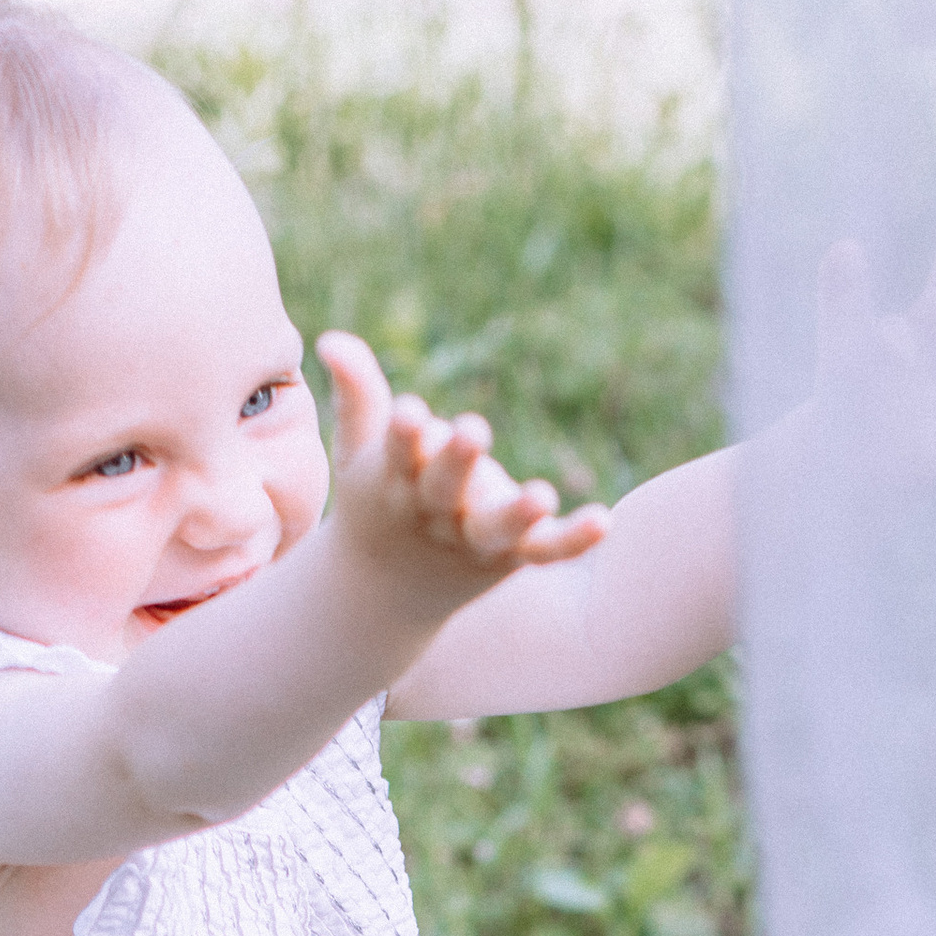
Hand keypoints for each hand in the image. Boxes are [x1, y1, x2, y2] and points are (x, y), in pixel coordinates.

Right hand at [315, 330, 609, 608]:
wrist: (385, 596)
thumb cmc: (377, 503)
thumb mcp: (359, 451)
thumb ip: (357, 393)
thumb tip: (331, 340)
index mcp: (396, 483)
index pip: (397, 454)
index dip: (403, 434)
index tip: (411, 411)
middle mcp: (434, 514)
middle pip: (444, 488)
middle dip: (457, 461)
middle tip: (474, 431)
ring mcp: (474, 539)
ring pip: (496, 529)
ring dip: (517, 514)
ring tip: (542, 495)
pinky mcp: (511, 557)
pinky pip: (544, 551)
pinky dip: (573, 539)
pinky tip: (603, 520)